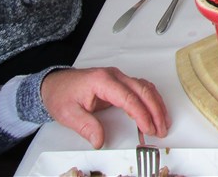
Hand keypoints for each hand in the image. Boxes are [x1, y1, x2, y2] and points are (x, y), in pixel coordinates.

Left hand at [40, 67, 169, 148]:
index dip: (141, 114)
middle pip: (142, 90)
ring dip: (157, 104)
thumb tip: (100, 140)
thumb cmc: (61, 94)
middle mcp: (114, 76)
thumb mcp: (68, 114)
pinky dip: (151, 99)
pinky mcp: (120, 82)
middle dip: (155, 110)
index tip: (148, 128)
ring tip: (163, 122)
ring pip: (145, 87)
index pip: (128, 97)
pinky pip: (141, 88)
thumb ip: (86, 126)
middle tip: (161, 129)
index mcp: (102, 80)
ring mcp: (118, 77)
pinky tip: (156, 111)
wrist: (55, 84)